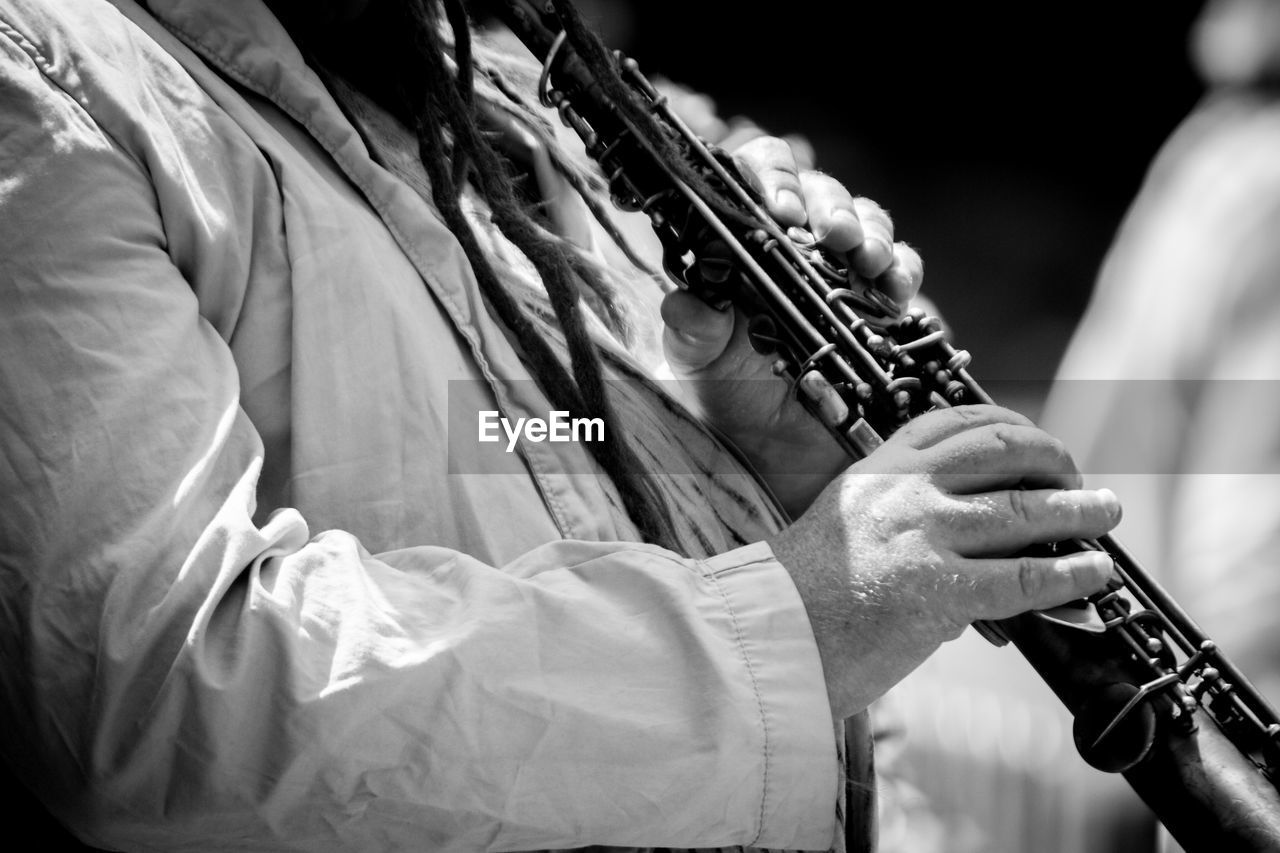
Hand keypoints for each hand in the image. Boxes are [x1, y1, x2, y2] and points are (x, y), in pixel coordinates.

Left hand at [659, 136, 923, 516]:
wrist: (781, 462)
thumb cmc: (732, 400)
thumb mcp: (699, 366)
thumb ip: (691, 331)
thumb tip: (688, 303)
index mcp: (748, 246)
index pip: (761, 179)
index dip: (772, 178)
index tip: (777, 208)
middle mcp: (800, 249)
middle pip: (822, 192)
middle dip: (830, 204)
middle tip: (828, 233)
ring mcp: (848, 273)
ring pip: (869, 221)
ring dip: (872, 231)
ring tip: (864, 259)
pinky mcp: (887, 307)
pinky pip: (903, 271)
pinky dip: (904, 272)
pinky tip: (895, 291)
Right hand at [768, 405, 1121, 719]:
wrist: (770, 638)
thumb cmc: (800, 595)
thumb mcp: (846, 526)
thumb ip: (899, 518)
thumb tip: (968, 541)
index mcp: (877, 470)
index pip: (953, 423)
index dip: (1008, 424)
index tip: (1034, 438)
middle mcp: (904, 491)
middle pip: (1000, 450)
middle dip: (1052, 459)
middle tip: (1077, 477)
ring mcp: (923, 536)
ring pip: (1023, 509)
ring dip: (1078, 510)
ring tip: (1105, 512)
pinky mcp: (938, 590)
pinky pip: (1023, 577)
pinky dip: (1069, 572)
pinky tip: (1093, 571)